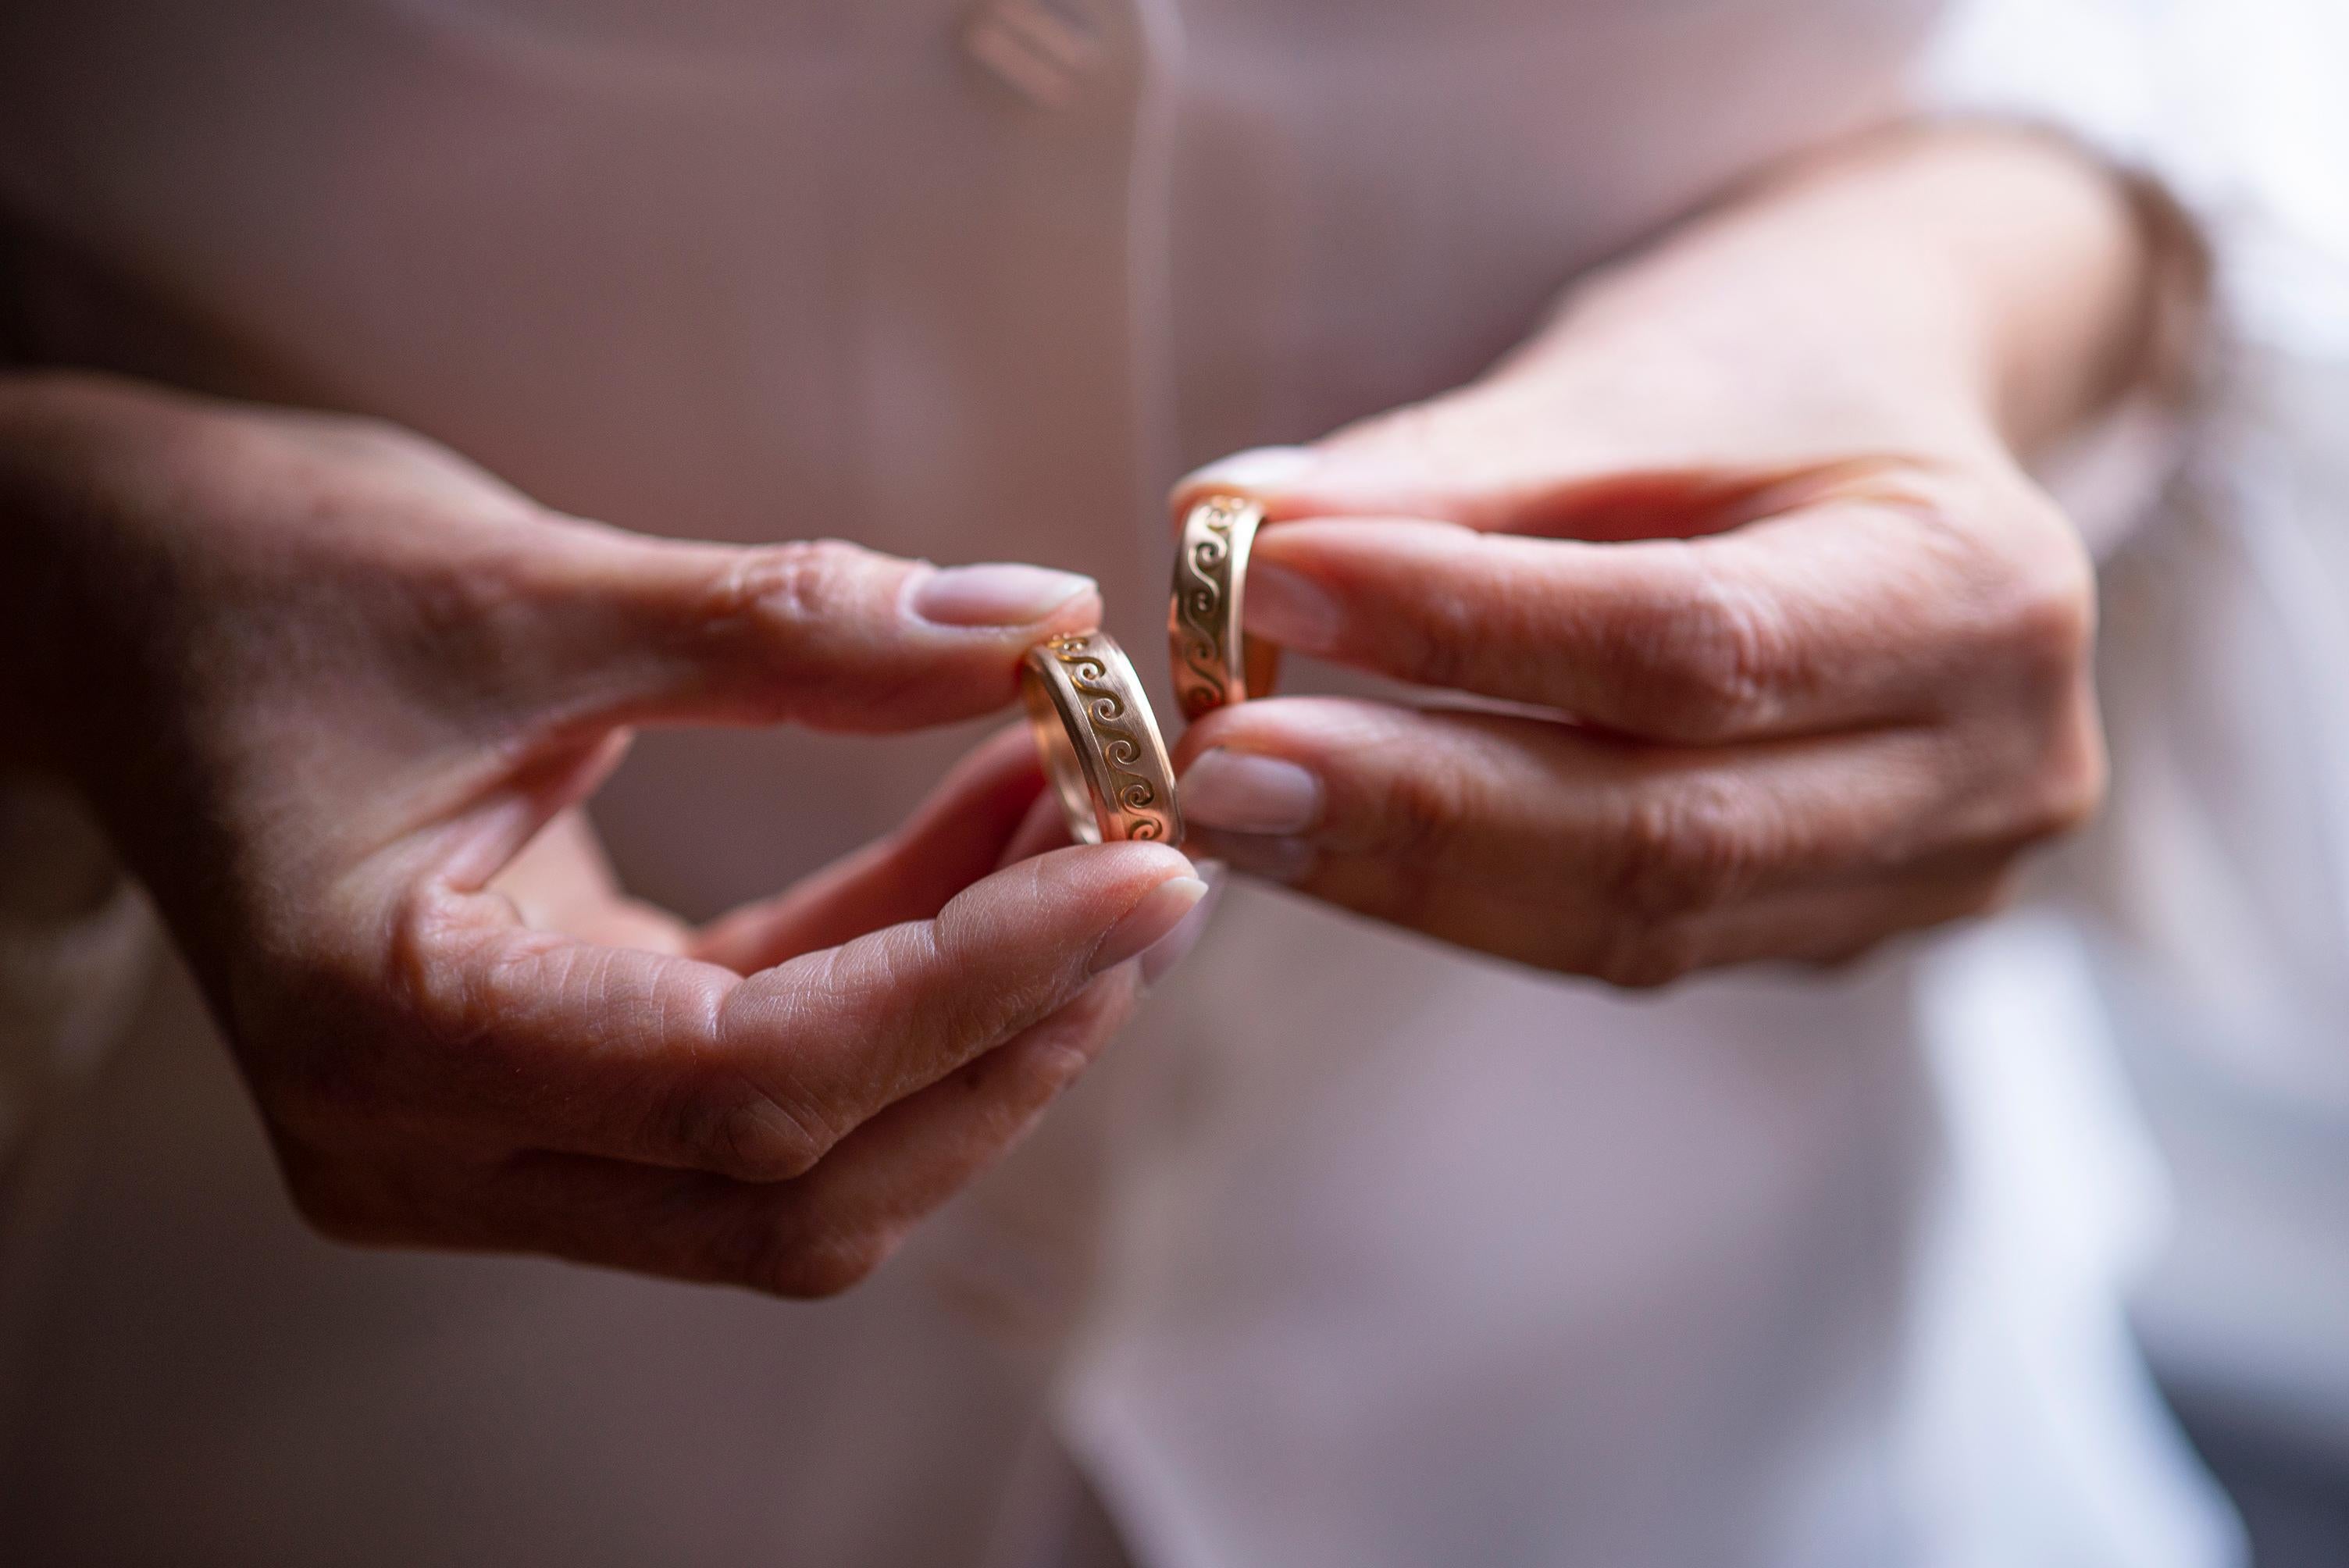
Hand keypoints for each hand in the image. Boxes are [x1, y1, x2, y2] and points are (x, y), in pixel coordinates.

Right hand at [0, 374, 1206, 1293]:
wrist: (122, 606)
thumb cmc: (262, 581)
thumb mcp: (519, 583)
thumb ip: (785, 623)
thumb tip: (1032, 618)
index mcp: (381, 1034)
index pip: (748, 1082)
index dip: (971, 987)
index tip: (1142, 872)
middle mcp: (426, 1141)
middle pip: (798, 1182)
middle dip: (1003, 1036)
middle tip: (1150, 869)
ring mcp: (485, 1138)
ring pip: (801, 1158)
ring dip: (973, 1007)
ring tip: (1092, 831)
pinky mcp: (545, 1086)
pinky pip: (766, 1069)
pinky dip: (898, 967)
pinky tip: (993, 838)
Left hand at [1169, 130, 2154, 984]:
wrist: (1903, 428)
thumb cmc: (1776, 371)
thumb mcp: (1636, 374)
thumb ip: (1445, 466)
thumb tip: (1221, 529)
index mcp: (1981, 590)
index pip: (1692, 644)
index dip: (1464, 631)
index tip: (1263, 587)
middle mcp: (1993, 766)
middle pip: (1663, 831)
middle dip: (1412, 807)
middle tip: (1215, 769)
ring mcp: (1930, 877)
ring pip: (1631, 920)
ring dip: (1409, 875)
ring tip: (1238, 809)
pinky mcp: (1838, 930)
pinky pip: (1626, 939)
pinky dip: (1467, 896)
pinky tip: (1334, 845)